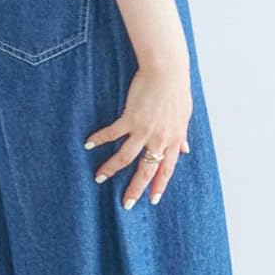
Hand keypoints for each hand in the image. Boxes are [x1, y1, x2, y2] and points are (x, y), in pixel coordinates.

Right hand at [83, 60, 191, 208]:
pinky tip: (89, 144)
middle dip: (135, 189)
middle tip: (125, 204)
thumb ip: (181, 136)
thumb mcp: (184, 116)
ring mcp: (144, 130)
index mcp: (173, 139)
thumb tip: (185, 149)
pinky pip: (113, 133)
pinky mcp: (131, 117)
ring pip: (126, 157)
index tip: (152, 200)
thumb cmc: (177, 90)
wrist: (168, 70)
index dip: (159, 185)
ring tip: (99, 177)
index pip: (167, 169)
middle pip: (146, 170)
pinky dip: (100, 139)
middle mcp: (159, 139)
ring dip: (111, 169)